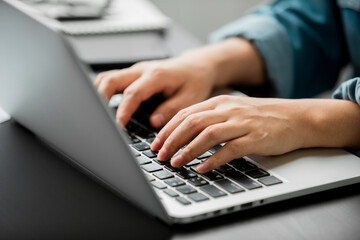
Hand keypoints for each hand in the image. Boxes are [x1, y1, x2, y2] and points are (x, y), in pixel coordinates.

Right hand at [94, 38, 265, 127]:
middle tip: (97, 119)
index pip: (134, 93)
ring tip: (95, 114)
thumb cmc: (194, 81)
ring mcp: (136, 71)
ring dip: (98, 94)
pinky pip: (113, 80)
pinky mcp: (133, 75)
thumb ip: (172, 109)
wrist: (196, 66)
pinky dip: (104, 91)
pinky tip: (103, 106)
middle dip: (99, 98)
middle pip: (111, 80)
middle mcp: (143, 70)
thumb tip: (153, 121)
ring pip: (108, 78)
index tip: (117, 126)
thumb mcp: (191, 97)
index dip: (123, 110)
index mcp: (157, 75)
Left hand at [151, 95, 307, 172]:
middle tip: (160, 155)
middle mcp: (229, 109)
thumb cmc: (262, 116)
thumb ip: (211, 117)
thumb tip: (184, 132)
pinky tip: (202, 168)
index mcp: (220, 102)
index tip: (156, 143)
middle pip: (193, 122)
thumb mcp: (233, 110)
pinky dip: (213, 159)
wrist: (296, 118)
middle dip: (172, 140)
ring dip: (188, 149)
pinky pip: (230, 149)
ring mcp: (242, 123)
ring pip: (208, 134)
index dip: (168, 129)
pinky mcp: (255, 137)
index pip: (186, 113)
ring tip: (176, 163)